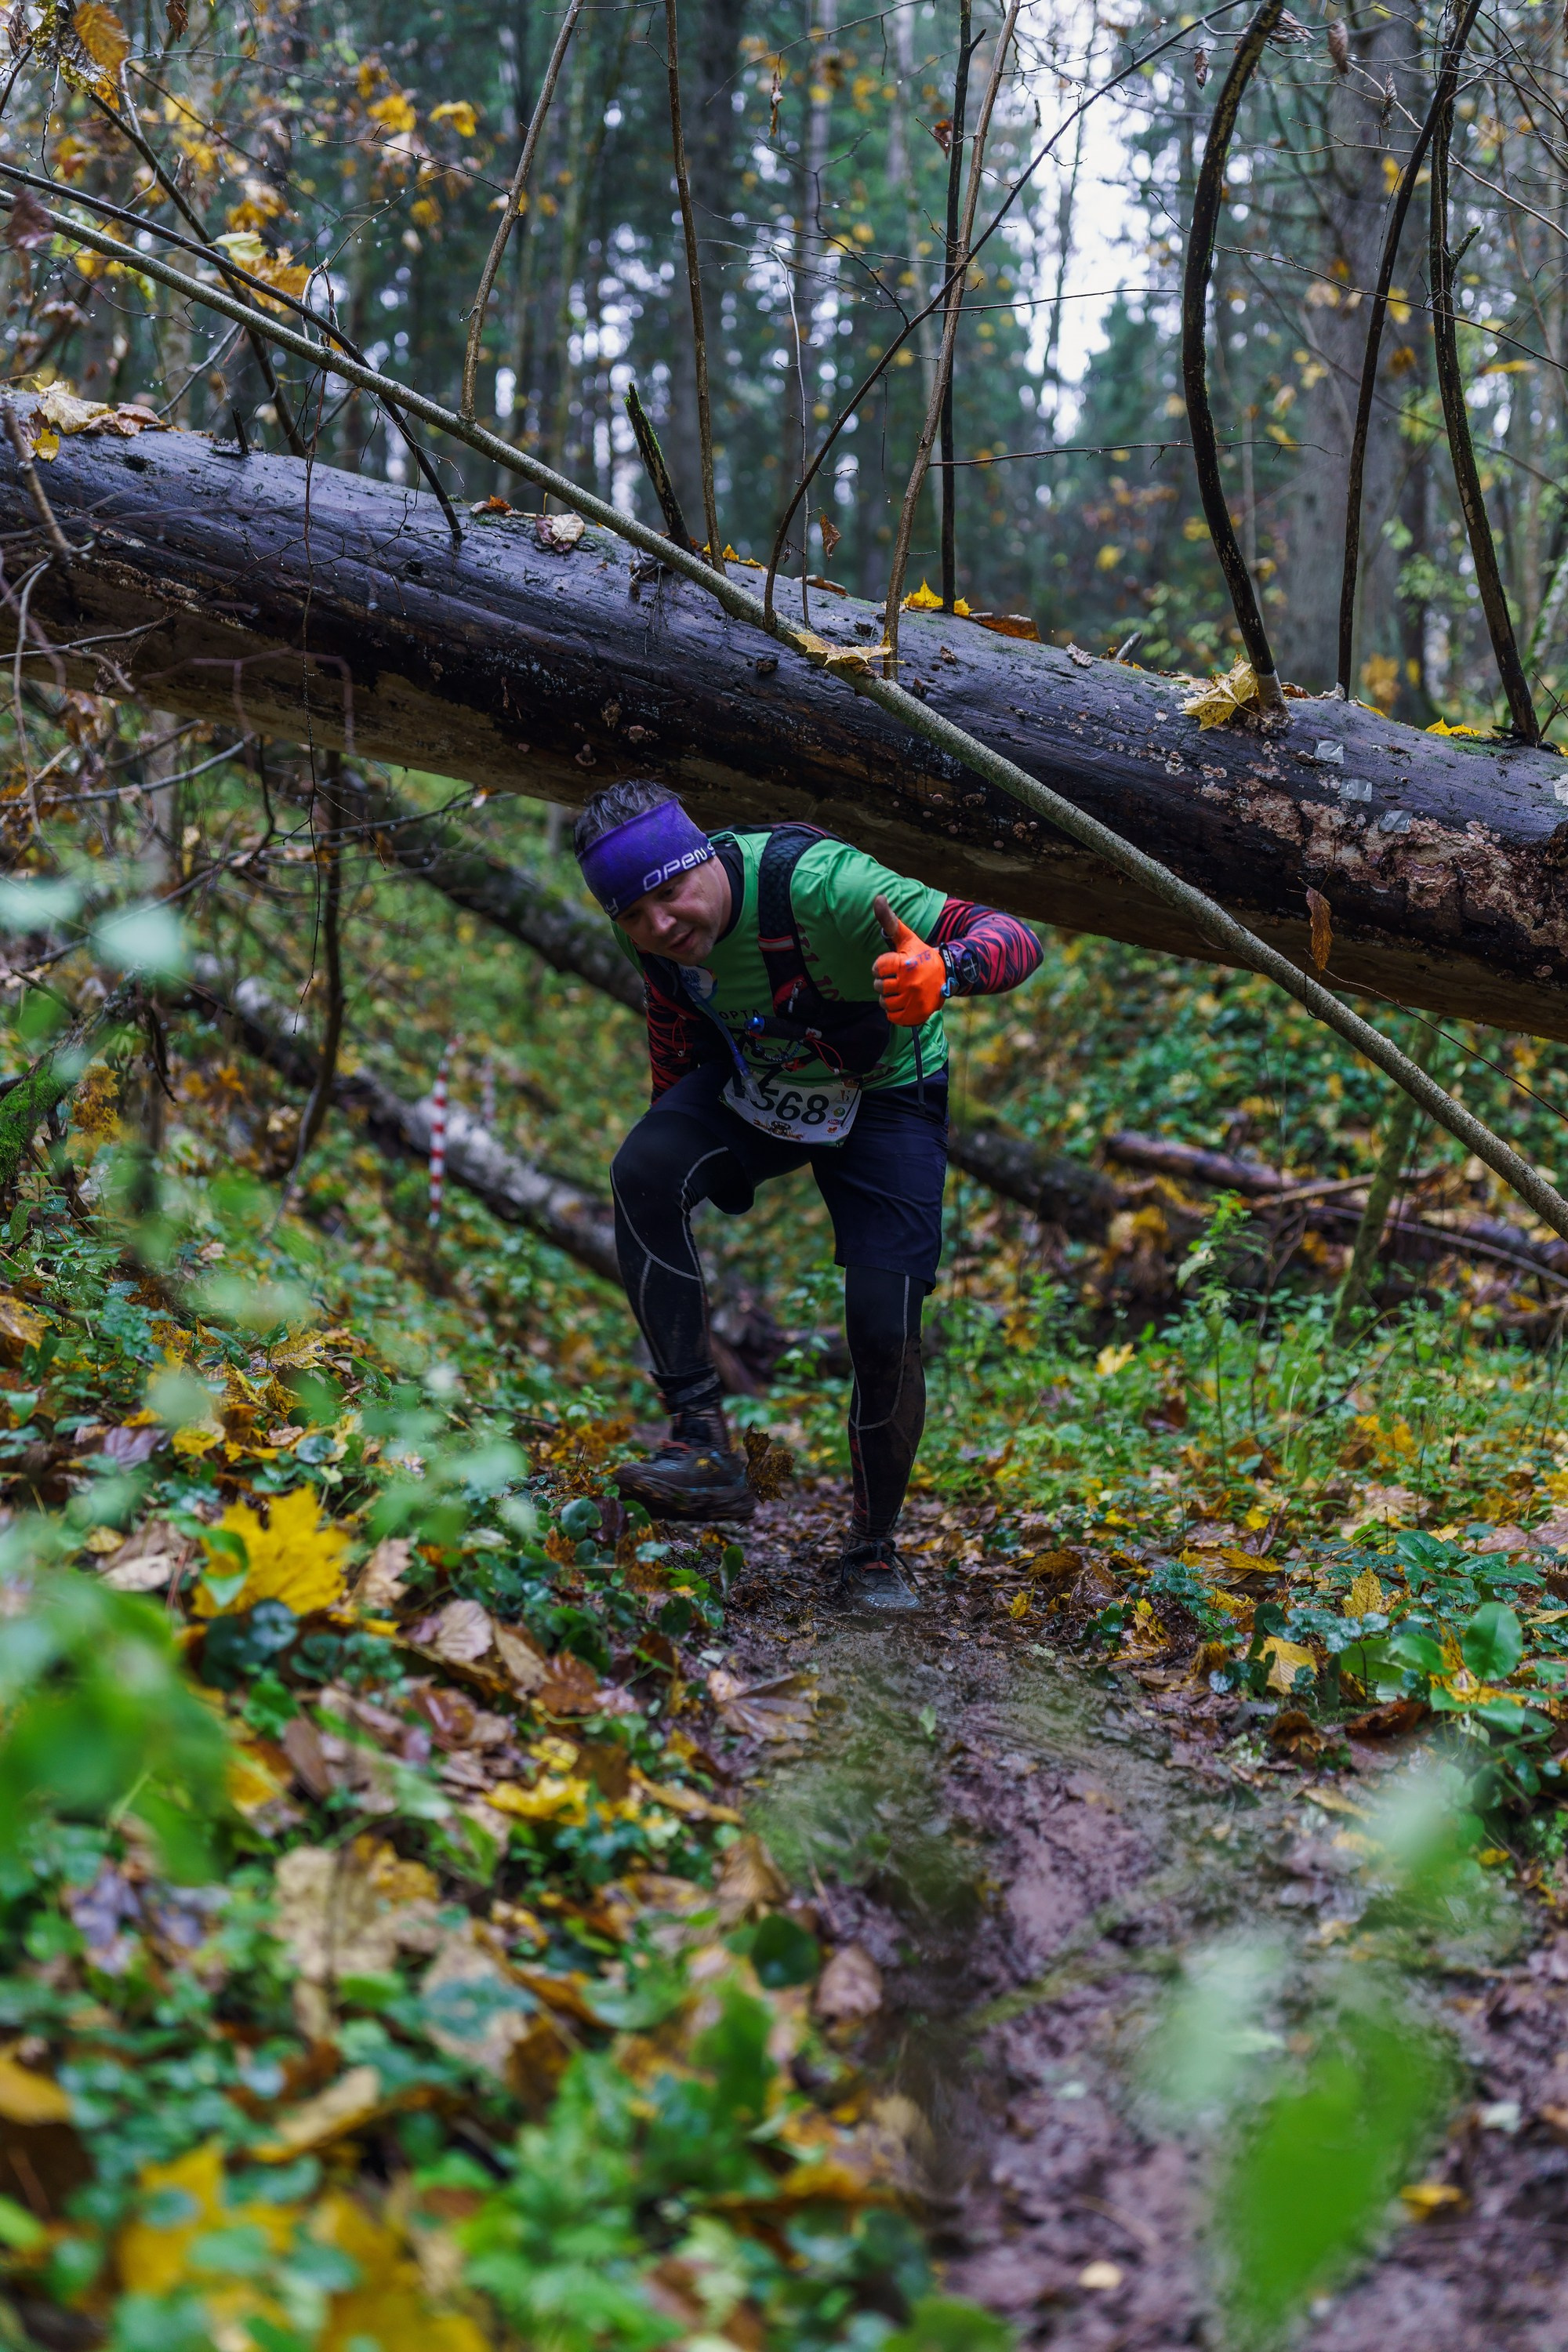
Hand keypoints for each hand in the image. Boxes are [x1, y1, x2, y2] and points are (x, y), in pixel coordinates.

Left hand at [872, 892, 945, 1026]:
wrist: (948, 975)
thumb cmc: (922, 955)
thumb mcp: (907, 938)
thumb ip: (890, 920)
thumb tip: (878, 898)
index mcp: (906, 963)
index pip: (877, 968)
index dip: (881, 966)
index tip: (892, 965)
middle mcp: (910, 983)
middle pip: (879, 987)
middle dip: (884, 983)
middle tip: (897, 979)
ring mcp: (914, 1000)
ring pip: (885, 1003)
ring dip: (888, 998)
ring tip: (899, 991)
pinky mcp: (917, 1015)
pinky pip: (893, 1018)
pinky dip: (894, 1013)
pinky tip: (903, 1003)